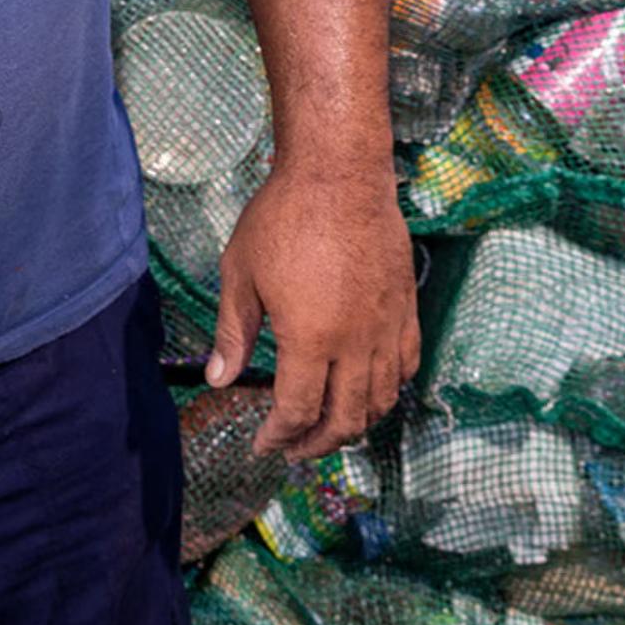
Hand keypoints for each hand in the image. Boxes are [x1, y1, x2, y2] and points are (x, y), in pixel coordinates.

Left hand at [206, 165, 418, 457]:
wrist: (338, 174)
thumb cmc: (281, 218)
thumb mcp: (240, 273)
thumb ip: (232, 332)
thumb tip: (218, 379)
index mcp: (310, 339)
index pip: (298, 411)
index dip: (279, 437)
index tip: (263, 445)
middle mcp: (355, 342)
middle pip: (344, 418)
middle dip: (317, 443)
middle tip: (295, 449)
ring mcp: (386, 327)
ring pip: (380, 400)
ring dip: (355, 425)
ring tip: (330, 429)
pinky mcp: (405, 308)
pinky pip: (406, 366)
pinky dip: (389, 391)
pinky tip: (370, 392)